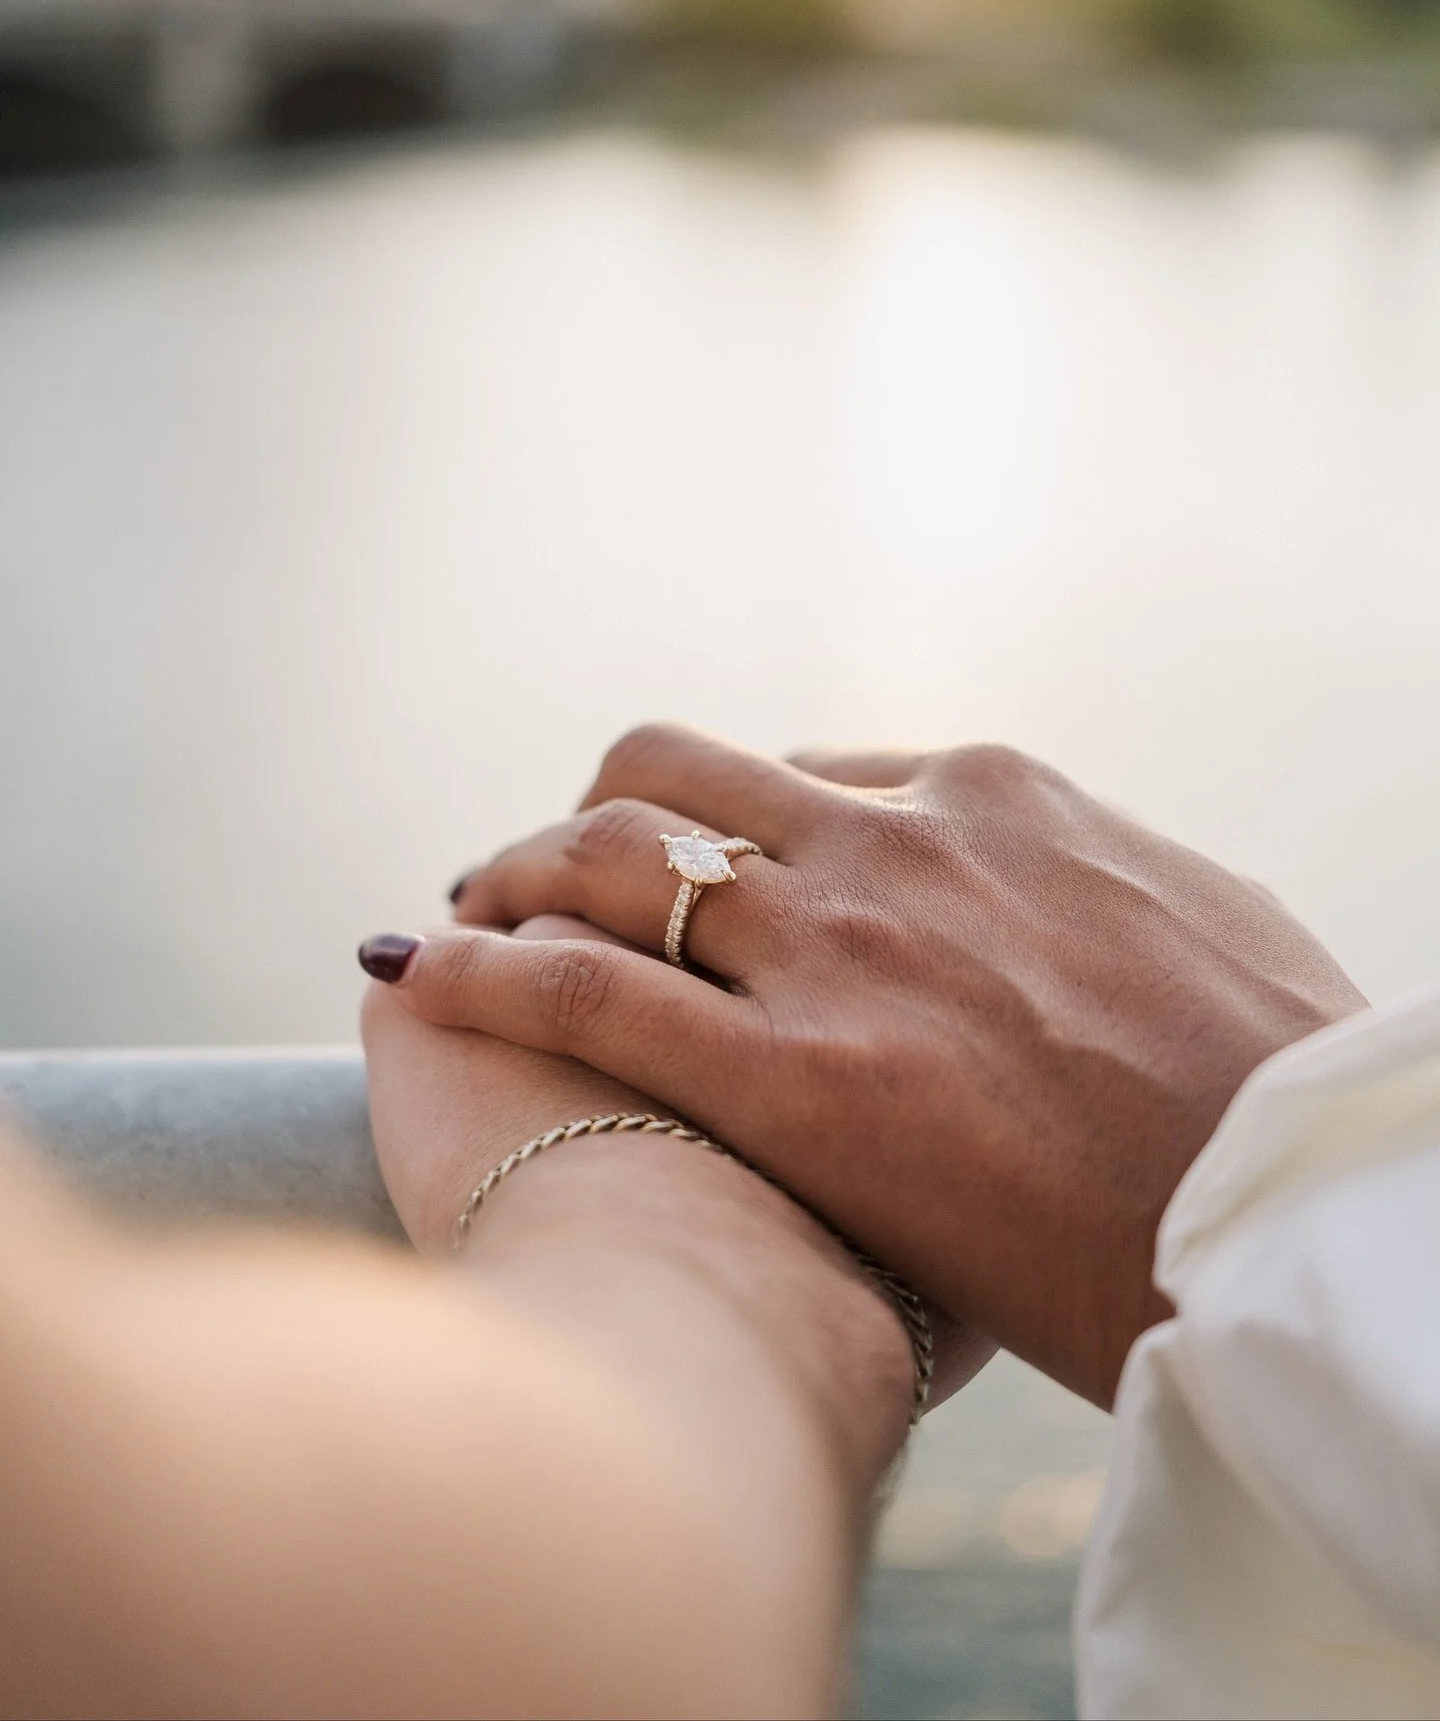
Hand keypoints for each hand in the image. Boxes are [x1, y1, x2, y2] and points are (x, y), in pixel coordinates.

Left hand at [380, 728, 1364, 1405]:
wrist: (1287, 1224)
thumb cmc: (1278, 1097)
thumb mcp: (1210, 929)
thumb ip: (1103, 885)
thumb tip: (1072, 888)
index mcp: (993, 798)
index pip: (808, 774)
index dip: (727, 823)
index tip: (691, 874)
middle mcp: (892, 846)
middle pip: (673, 776)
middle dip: (596, 813)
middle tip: (550, 873)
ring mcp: (837, 953)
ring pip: (609, 859)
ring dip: (516, 869)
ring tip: (465, 911)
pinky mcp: (792, 1081)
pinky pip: (585, 994)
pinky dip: (483, 970)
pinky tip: (417, 973)